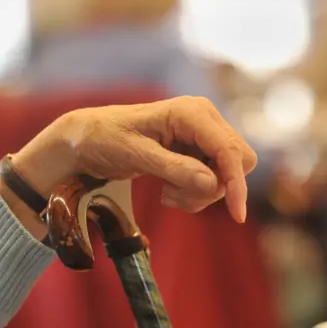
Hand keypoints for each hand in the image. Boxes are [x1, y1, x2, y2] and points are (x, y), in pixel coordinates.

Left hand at [7, 96, 256, 223]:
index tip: (236, 215)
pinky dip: (193, 192)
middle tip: (173, 194)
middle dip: (211, 188)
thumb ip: (173, 167)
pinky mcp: (197, 149)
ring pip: (225, 175)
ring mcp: (202, 134)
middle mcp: (204, 119)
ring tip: (165, 192)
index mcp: (191, 112)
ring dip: (198, 193)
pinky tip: (167, 188)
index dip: (236, 183)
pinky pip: (212, 179)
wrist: (90, 138)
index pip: (229, 150)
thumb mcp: (135, 154)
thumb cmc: (106, 138)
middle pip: (236, 163)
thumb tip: (212, 183)